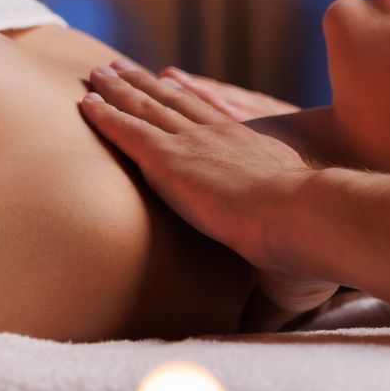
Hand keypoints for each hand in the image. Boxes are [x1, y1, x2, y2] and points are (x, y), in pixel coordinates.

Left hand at [81, 62, 340, 314]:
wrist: (299, 215)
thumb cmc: (304, 240)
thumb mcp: (286, 245)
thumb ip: (267, 272)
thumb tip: (262, 322)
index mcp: (249, 150)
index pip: (208, 117)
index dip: (185, 98)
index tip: (171, 83)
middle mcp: (218, 137)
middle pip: (171, 102)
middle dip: (144, 84)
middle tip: (120, 68)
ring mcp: (192, 144)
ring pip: (144, 107)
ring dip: (118, 89)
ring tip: (97, 73)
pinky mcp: (169, 159)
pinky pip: (127, 130)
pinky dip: (104, 115)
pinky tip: (84, 104)